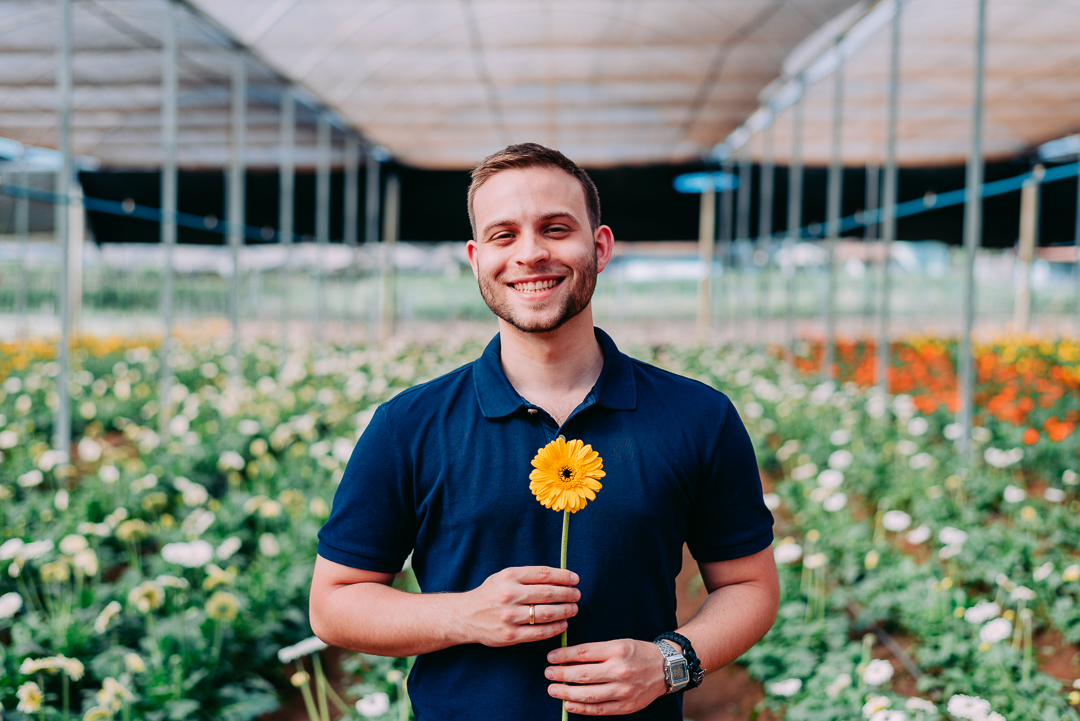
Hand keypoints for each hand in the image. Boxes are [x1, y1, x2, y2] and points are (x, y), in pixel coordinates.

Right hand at [459, 566, 578, 646]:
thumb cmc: (489, 594)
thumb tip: (559, 578)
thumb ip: (527, 577)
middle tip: (577, 595)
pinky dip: (555, 628)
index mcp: (509, 577)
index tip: (574, 579)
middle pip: (548, 593)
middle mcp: (509, 595)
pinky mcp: (510, 635)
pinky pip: (539, 632)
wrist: (465, 616)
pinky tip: (563, 624)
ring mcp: (509, 616)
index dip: (563, 576)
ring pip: (546, 613)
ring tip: (573, 609)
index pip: (543, 574)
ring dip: (565, 611)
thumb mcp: (503, 577)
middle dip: (567, 594)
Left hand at [545, 639, 667, 714]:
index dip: (563, 656)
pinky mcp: (627, 706)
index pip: (583, 653)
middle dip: (560, 674)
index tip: (550, 657)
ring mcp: (624, 690)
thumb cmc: (638, 653)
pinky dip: (582, 708)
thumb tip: (567, 658)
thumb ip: (596, 651)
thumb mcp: (619, 643)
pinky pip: (600, 709)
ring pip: (588, 694)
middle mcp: (620, 670)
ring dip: (566, 693)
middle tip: (548, 673)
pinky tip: (568, 705)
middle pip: (582, 674)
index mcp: (617, 649)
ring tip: (553, 689)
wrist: (666, 668)